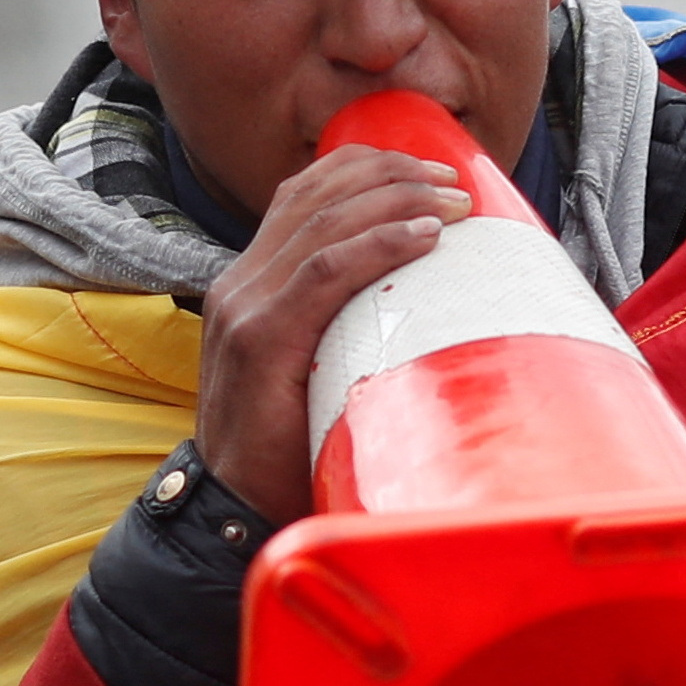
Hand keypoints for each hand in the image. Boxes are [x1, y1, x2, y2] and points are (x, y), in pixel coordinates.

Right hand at [190, 144, 469, 521]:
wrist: (229, 515)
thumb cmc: (287, 452)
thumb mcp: (314, 372)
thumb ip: (342, 330)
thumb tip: (422, 308)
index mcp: (251, 285)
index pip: (303, 195)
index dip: (367, 170)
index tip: (429, 173)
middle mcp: (241, 285)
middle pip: (317, 195)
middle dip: (392, 175)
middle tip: (455, 184)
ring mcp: (245, 308)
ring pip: (325, 223)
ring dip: (398, 202)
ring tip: (454, 205)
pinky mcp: (260, 340)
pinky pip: (325, 271)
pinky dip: (379, 245)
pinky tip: (424, 237)